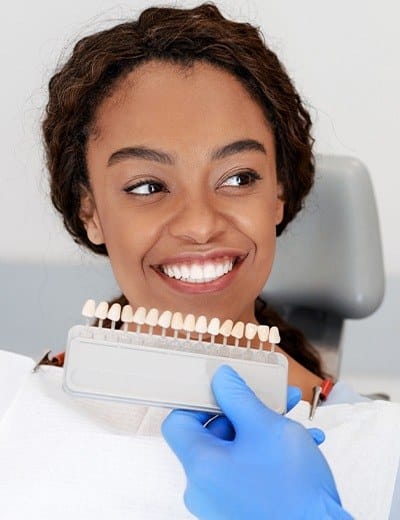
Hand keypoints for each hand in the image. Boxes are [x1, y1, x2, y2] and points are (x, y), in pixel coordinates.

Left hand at [162, 365, 351, 519]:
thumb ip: (238, 397)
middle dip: (245, 411)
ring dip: (263, 429)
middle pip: (212, 434)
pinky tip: (300, 444)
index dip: (199, 400)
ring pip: (235, 450)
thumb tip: (221, 378)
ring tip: (294, 421)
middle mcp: (203, 488)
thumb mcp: (266, 427)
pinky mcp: (239, 509)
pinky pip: (245, 469)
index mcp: (201, 466)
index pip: (179, 421)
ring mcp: (220, 501)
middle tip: (272, 399)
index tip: (223, 390)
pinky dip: (267, 452)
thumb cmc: (294, 492)